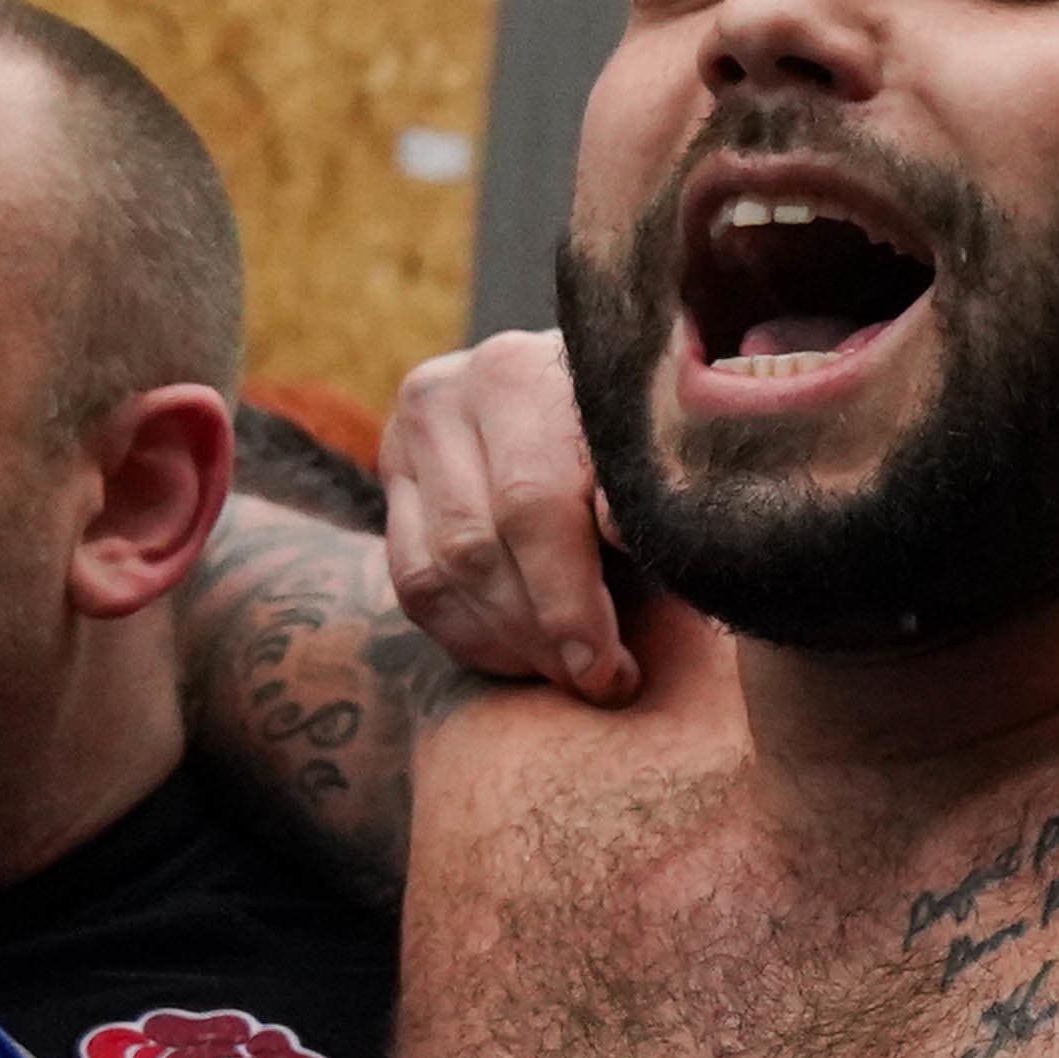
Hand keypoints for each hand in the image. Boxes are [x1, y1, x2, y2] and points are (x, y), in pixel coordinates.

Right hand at [385, 328, 642, 701]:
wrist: (589, 384)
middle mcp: (453, 391)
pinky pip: (411, 582)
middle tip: (597, 686)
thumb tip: (620, 535)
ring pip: (435, 572)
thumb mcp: (666, 455)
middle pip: (477, 546)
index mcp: (528, 371)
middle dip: (541, 635)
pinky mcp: (392, 474)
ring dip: (506, 644)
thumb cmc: (650, 431)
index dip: (571, 602)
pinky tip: (521, 659)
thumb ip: (645, 494)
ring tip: (568, 676)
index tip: (611, 672)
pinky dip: (467, 636)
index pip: (534, 505)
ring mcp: (409, 432)